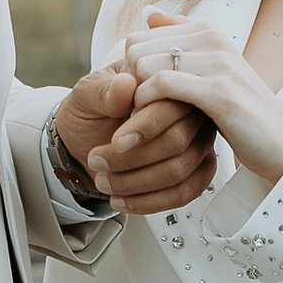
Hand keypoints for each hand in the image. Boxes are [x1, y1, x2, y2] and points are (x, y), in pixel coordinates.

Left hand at [51, 63, 214, 218]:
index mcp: (166, 81)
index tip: (115, 142)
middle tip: (99, 161)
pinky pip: (188, 190)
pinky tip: (124, 200)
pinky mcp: (199, 167)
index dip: (145, 128)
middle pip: (178, 141)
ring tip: (105, 182)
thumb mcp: (85, 96)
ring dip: (137, 183)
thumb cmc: (90, 113)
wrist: (84, 142)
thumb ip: (103, 91)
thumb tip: (125, 85)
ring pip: (181, 169)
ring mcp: (198, 139)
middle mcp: (189, 108)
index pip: (170, 104)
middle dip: (133, 160)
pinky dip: (152, 201)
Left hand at [130, 13, 282, 183]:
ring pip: (145, 65)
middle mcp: (212, 38)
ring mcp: (217, 62)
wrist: (279, 142)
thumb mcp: (209, 69)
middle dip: (129, 83)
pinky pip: (162, 85)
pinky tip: (150, 124)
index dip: (129, 71)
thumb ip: (178, 39)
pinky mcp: (219, 91)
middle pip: (136, 48)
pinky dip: (146, 106)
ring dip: (135, 98)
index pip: (140, 37)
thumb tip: (147, 12)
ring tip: (143, 120)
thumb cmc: (238, 110)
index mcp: (207, 30)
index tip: (138, 99)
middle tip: (137, 112)